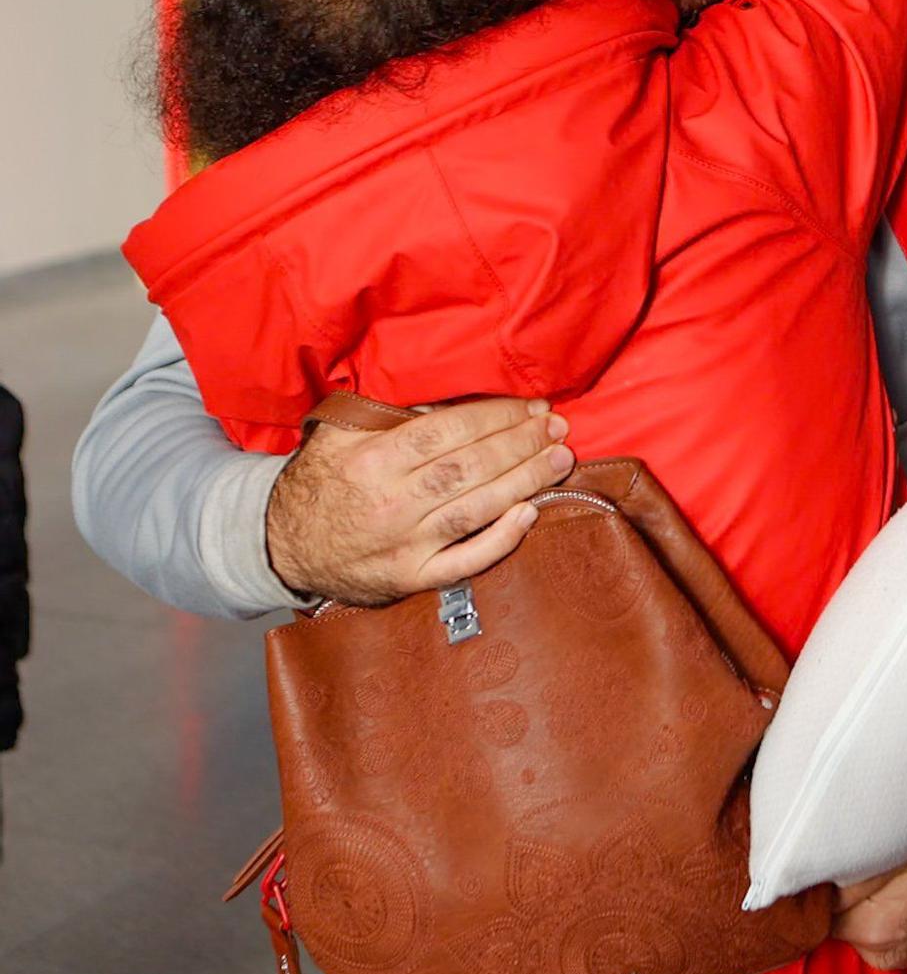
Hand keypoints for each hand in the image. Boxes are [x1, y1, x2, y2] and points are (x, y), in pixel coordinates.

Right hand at [266, 397, 574, 604]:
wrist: (282, 543)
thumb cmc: (320, 478)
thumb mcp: (339, 432)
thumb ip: (388, 412)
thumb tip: (447, 395)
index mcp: (373, 457)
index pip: (449, 431)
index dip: (497, 417)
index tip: (533, 408)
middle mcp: (391, 501)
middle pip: (469, 467)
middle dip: (520, 444)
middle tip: (557, 428)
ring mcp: (403, 544)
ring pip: (474, 508)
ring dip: (524, 482)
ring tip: (559, 460)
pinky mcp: (409, 577)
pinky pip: (462, 562)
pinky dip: (499, 540)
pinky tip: (530, 515)